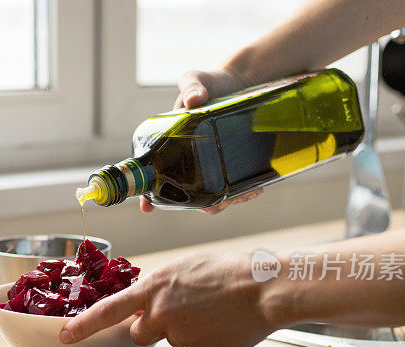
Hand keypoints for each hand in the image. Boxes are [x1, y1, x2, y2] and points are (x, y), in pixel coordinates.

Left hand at [59, 252, 280, 346]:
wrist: (265, 287)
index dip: (84, 326)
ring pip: (173, 340)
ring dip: (186, 331)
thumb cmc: (229, 270)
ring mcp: (180, 335)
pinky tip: (225, 323)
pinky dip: (207, 339)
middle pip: (140, 334)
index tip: (66, 337)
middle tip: (182, 313)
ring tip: (214, 311)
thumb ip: (162, 289)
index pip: (108, 311)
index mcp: (153, 287)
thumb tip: (155, 304)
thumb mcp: (185, 269)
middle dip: (153, 328)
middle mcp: (160, 313)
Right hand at [140, 68, 260, 214]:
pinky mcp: (228, 166)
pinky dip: (242, 193)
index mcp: (170, 149)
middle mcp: (187, 164)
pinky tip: (257, 189)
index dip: (151, 196)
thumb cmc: (208, 84)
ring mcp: (208, 168)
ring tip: (248, 194)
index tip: (148, 208)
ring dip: (228, 202)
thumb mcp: (195, 80)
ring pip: (213, 197)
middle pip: (190, 196)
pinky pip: (231, 188)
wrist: (236, 83)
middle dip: (205, 204)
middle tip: (224, 201)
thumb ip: (192, 86)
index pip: (157, 177)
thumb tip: (194, 99)